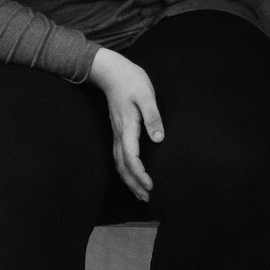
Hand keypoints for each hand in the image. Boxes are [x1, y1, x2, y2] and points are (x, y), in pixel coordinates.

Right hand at [87, 48, 161, 201]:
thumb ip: (153, 117)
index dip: (140, 174)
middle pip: (122, 166)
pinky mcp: (117, 131)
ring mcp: (116, 133)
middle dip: (134, 184)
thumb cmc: (131, 81)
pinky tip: (133, 174)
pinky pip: (119, 156)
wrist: (111, 71)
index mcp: (127, 127)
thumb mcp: (146, 95)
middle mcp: (118, 134)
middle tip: (147, 198)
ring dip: (129, 180)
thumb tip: (158, 139)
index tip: (151, 186)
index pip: (131, 158)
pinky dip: (125, 170)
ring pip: (118, 163)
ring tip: (141, 193)